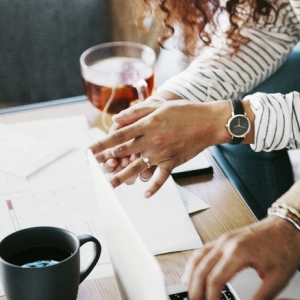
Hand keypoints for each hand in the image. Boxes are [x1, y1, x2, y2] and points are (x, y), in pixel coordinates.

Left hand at [88, 97, 234, 196]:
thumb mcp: (160, 106)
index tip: (89, 150)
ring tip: (109, 185)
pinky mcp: (173, 162)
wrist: (210, 122)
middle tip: (93, 166)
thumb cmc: (186, 112)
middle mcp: (152, 141)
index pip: (118, 135)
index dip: (102, 143)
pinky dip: (153, 187)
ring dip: (122, 177)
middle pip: (123, 152)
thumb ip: (137, 113)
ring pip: (137, 168)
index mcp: (147, 125)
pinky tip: (145, 193)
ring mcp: (162, 153)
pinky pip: (161, 177)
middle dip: (105, 160)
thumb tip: (117, 120)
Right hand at [181, 216, 299, 299]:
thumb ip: (263, 299)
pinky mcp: (224, 239)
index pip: (215, 280)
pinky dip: (194, 266)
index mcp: (239, 252)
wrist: (288, 226)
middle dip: (195, 295)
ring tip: (192, 299)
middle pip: (200, 271)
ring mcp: (224, 239)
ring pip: (197, 260)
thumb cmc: (285, 246)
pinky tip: (193, 277)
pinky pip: (202, 252)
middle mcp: (227, 243)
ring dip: (191, 281)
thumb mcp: (278, 277)